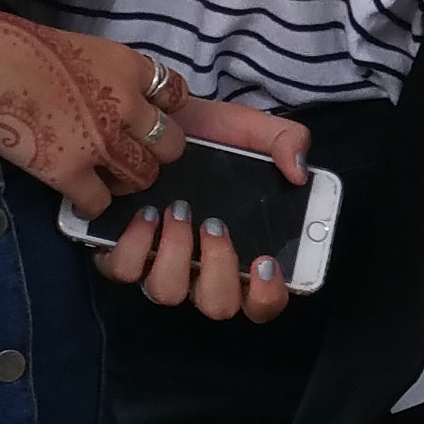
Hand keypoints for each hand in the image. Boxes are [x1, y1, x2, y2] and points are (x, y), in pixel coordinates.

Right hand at [0, 13, 191, 215]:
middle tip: (133, 155)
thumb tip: (105, 95)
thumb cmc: (16, 45)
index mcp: (128, 68)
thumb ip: (104, 74)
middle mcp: (126, 107)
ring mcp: (101, 144)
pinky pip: (99, 203)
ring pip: (142, 177)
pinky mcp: (69, 173)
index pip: (175, 94)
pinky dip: (92, 205)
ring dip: (128, 181)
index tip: (151, 117)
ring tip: (109, 179)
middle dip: (155, 152)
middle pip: (170, 144)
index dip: (166, 110)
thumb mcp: (79, 47)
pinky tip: (80, 199)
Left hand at [93, 96, 312, 324]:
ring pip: (167, 292)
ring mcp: (161, 266)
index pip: (262, 303)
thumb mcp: (254, 131)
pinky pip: (124, 270)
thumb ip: (288, 142)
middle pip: (217, 305)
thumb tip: (299, 173)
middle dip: (218, 267)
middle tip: (214, 224)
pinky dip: (135, 245)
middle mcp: (202, 271)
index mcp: (243, 255)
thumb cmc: (213, 135)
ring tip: (175, 209)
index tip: (266, 261)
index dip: (267, 295)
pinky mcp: (124, 252)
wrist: (159, 118)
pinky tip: (145, 212)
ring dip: (174, 253)